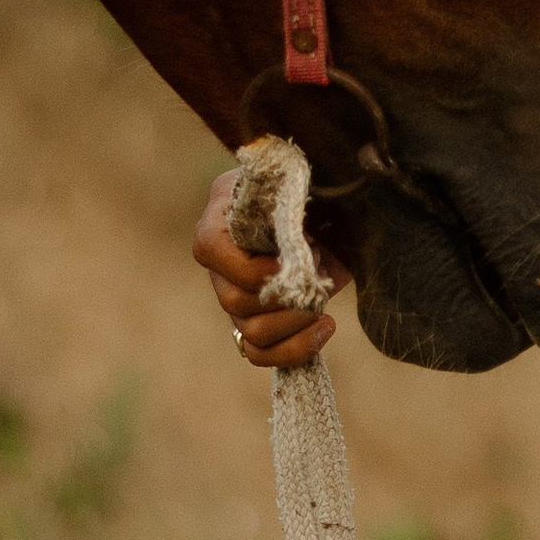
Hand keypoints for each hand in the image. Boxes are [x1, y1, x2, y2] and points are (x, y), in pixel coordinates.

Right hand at [193, 165, 346, 368]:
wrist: (317, 208)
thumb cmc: (303, 191)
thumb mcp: (295, 185)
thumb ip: (291, 202)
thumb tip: (305, 243)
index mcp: (218, 224)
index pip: (212, 251)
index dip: (256, 266)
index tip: (296, 260)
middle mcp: (219, 267)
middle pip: (237, 302)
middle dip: (288, 293)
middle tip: (319, 266)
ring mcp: (234, 299)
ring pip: (253, 333)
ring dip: (298, 320)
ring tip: (323, 294)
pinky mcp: (253, 322)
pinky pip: (261, 353)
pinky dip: (297, 348)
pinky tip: (327, 325)